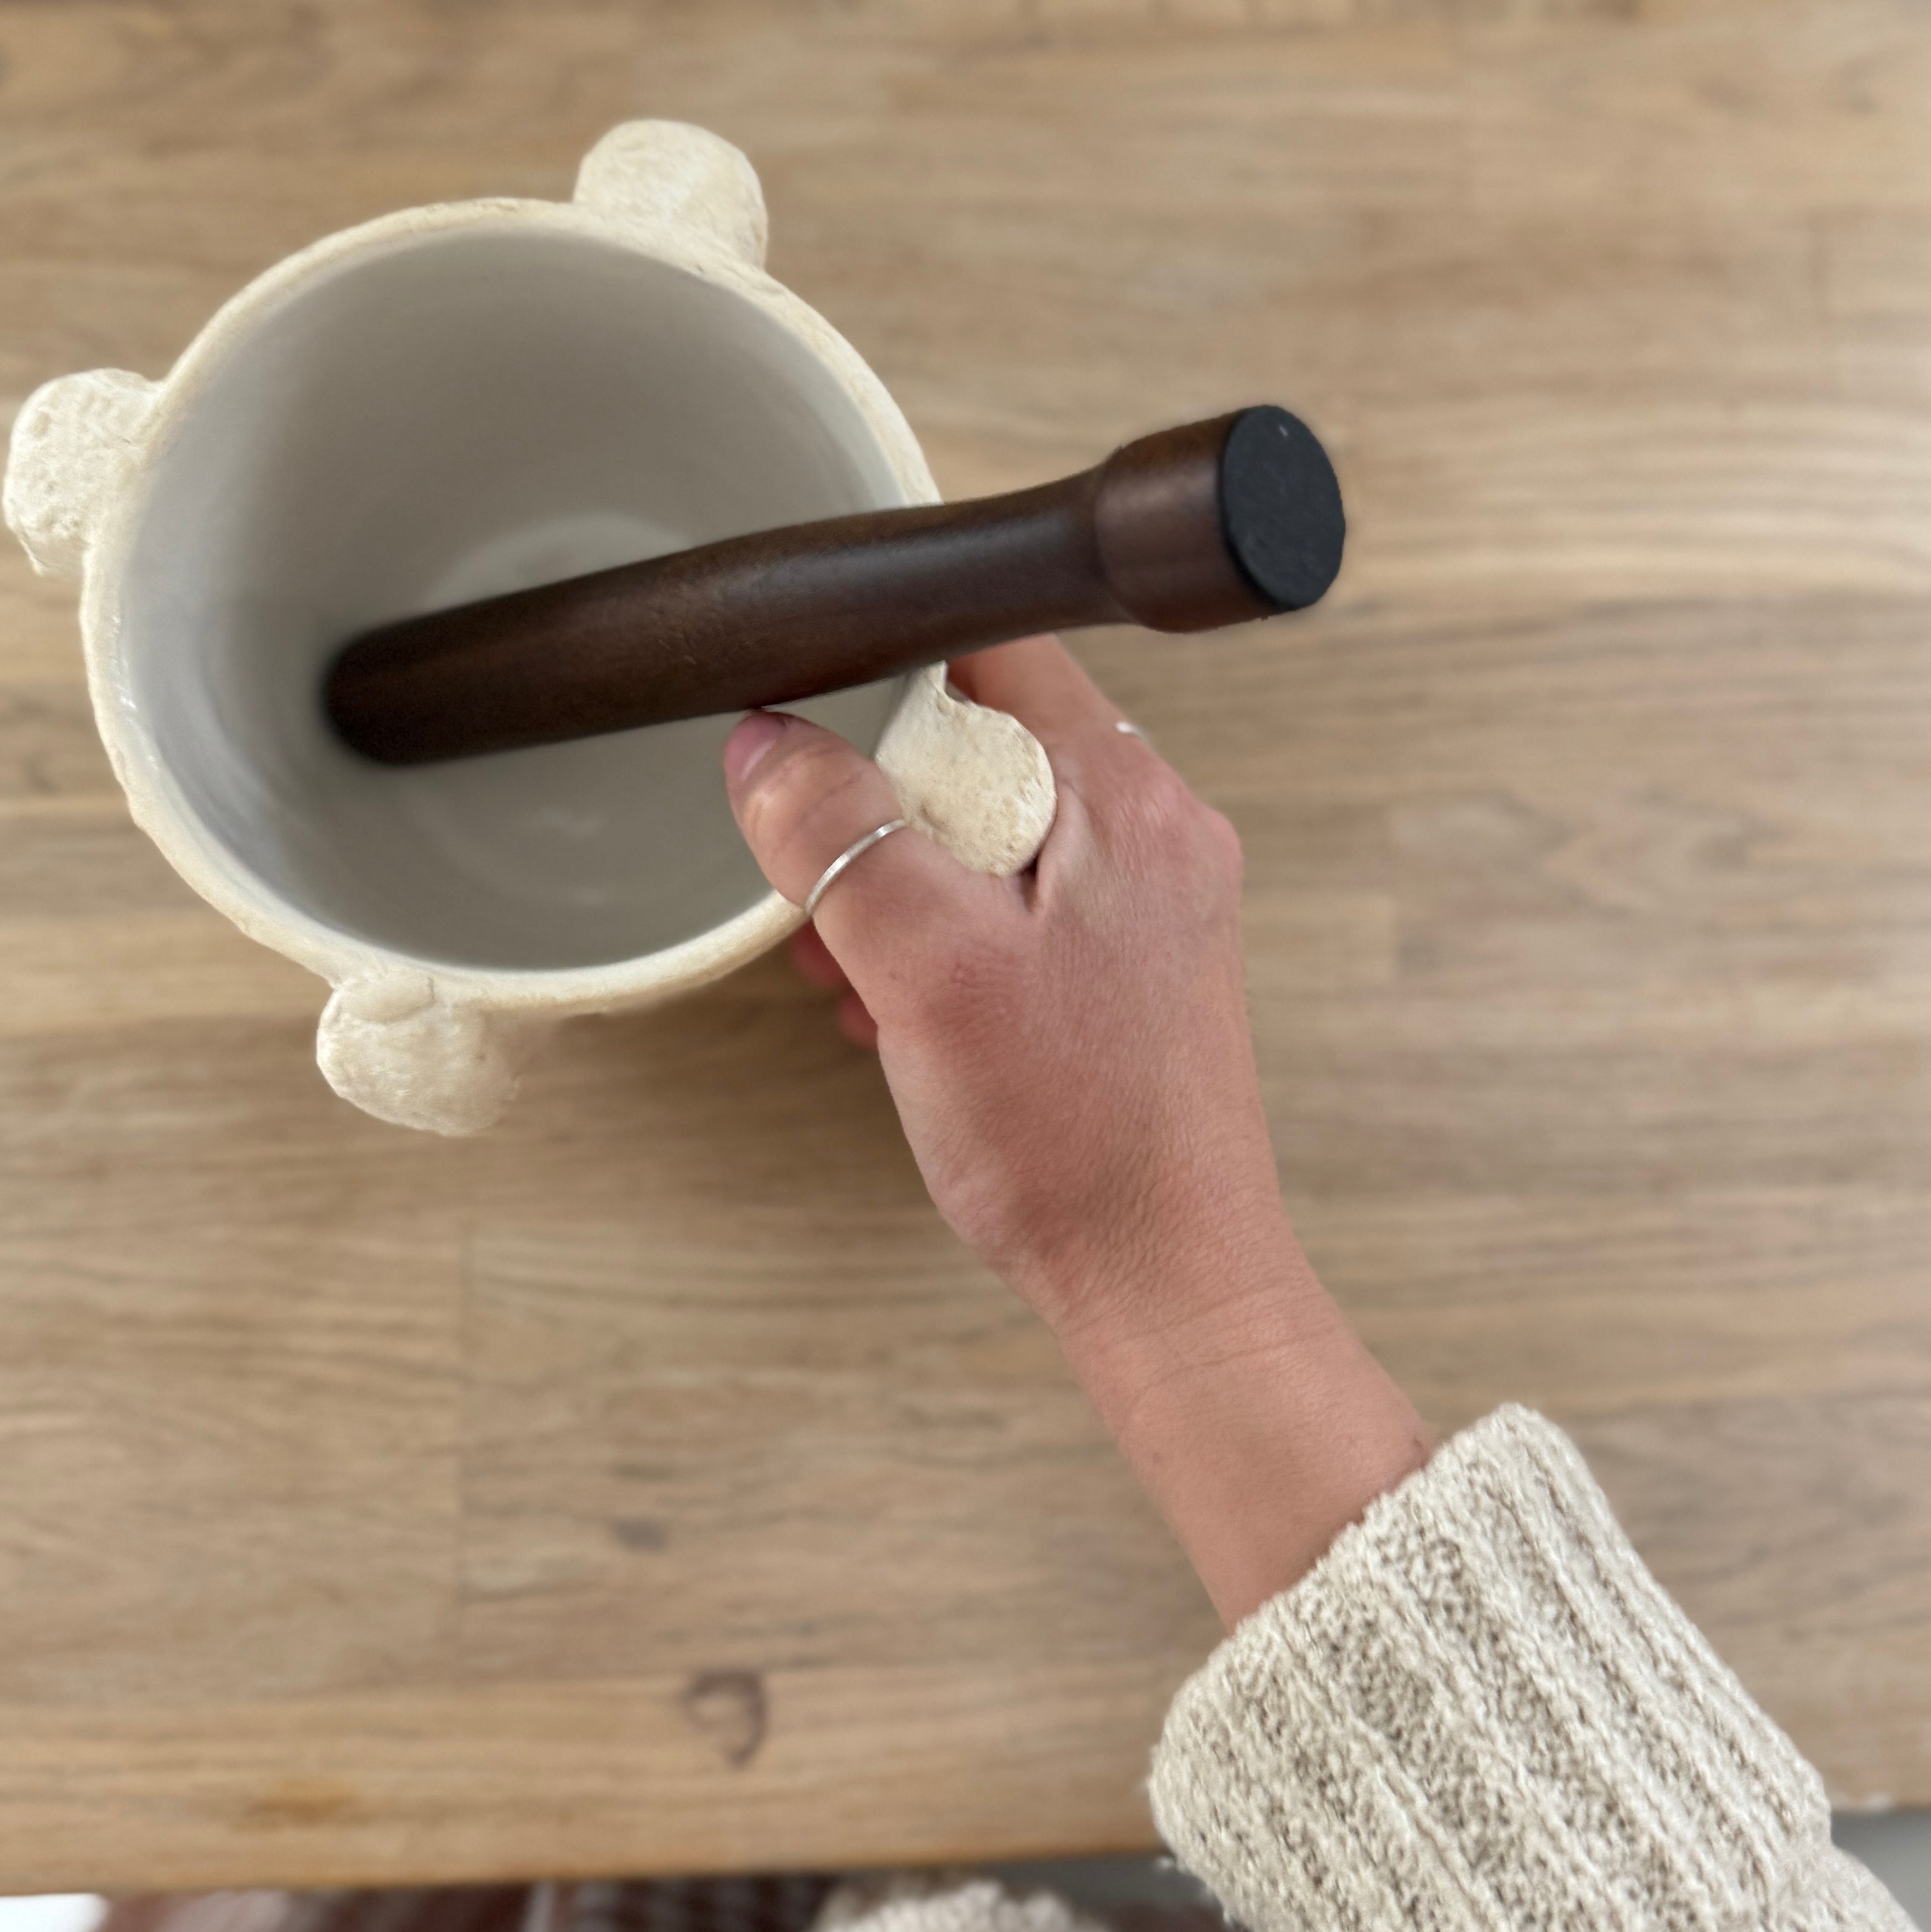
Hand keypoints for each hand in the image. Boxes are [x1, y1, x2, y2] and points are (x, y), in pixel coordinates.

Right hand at [722, 639, 1434, 1622]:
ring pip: (983, 831)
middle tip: (823, 888)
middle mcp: (1154, 830)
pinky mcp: (1124, 967)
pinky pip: (1006, 906)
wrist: (1165, 1287)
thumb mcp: (928, 973)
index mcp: (1127, 797)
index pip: (999, 644)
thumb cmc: (1075, 1141)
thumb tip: (764, 744)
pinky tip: (894, 1012)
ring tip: (854, 971)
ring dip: (897, 887)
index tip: (806, 695)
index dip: (888, 653)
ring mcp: (1146, 901)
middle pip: (981, 741)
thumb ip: (843, 841)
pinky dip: (937, 941)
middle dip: (878, 805)